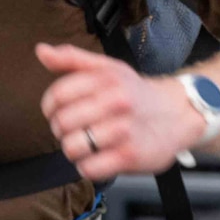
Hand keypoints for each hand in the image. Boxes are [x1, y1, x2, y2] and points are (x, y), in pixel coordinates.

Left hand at [36, 42, 203, 179]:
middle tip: (74, 130)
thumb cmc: (135, 93)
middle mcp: (116, 102)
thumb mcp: (108, 68)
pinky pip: (89, 168)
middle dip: (62, 130)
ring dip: (74, 150)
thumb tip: (41, 51)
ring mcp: (124, 131)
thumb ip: (72, 59)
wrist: (178, 114)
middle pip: (63, 123)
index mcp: (106, 79)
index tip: (58, 111)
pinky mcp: (130, 157)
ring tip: (86, 144)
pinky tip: (98, 157)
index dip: (50, 107)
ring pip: (73, 148)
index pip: (58, 96)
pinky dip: (88, 166)